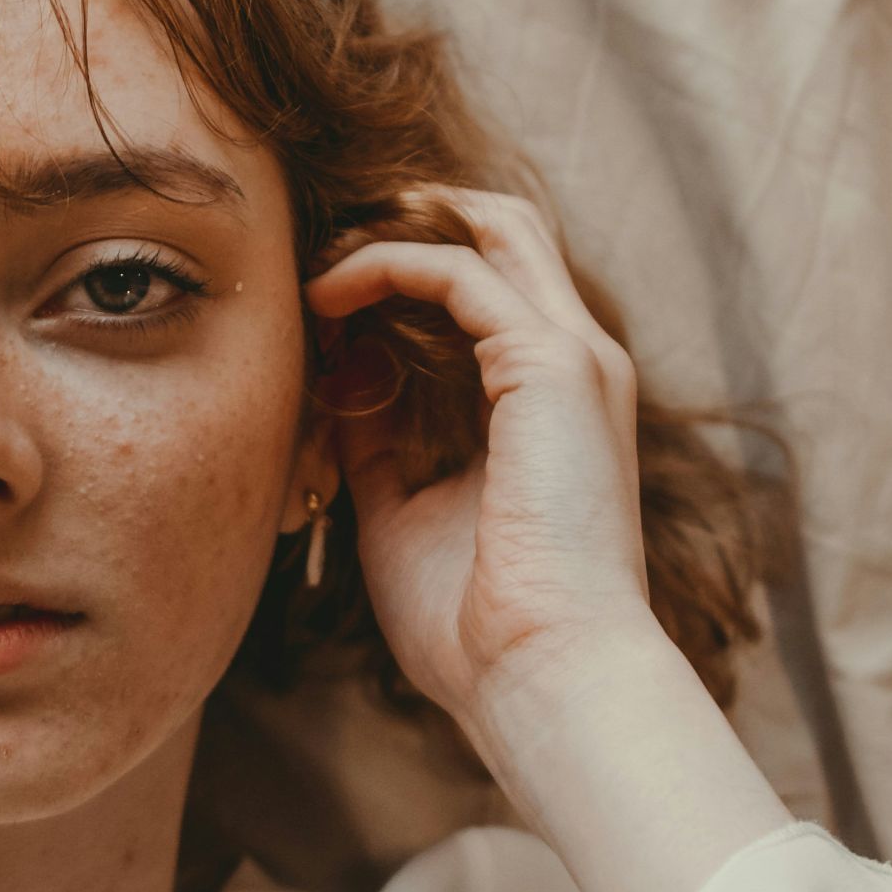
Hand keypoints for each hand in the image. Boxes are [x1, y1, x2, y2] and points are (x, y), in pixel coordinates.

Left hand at [304, 187, 657, 721]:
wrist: (538, 674)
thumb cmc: (473, 621)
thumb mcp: (402, 507)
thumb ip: (377, 438)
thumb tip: (335, 380)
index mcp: (554, 401)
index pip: (492, 286)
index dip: (404, 272)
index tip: (318, 299)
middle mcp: (578, 363)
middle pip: (505, 230)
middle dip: (409, 217)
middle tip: (320, 243)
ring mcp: (575, 357)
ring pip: (488, 229)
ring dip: (390, 234)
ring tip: (312, 266)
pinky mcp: (552, 365)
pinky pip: (457, 273)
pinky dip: (383, 268)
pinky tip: (325, 298)